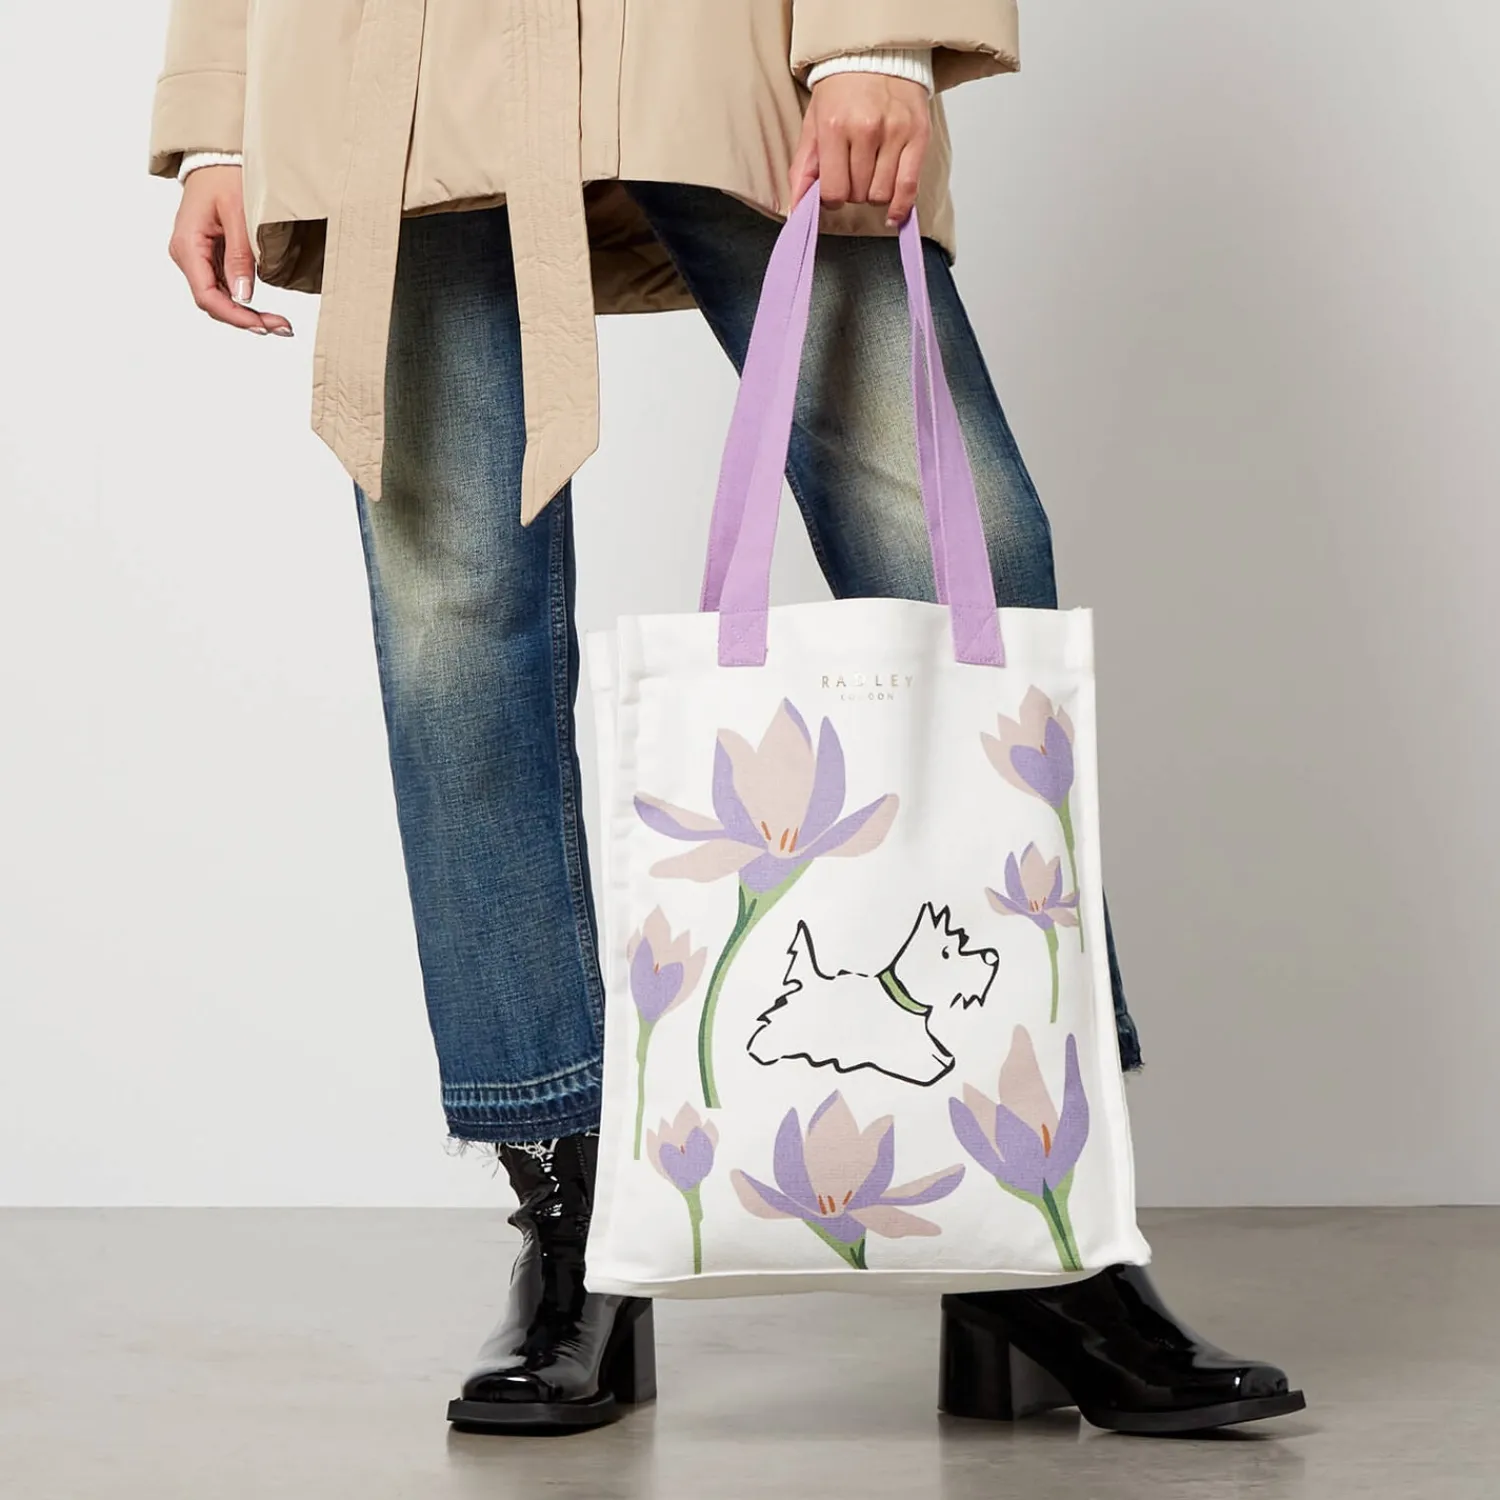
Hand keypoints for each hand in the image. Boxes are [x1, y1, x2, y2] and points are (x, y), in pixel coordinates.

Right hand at [168, 165, 293, 335]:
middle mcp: (187, 255)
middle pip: (213, 302)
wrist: (218, 157)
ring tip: (279, 323)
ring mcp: (196, 257)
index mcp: (187, 245)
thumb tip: (243, 296)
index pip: (207, 296)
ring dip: (247, 314)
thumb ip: (240, 255)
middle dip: (246, 319)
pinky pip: (224, 287)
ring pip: (219, 298)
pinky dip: (244, 301)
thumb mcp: (238, 213)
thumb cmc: (226, 176)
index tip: (264, 326)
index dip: (235, 317)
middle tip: (283, 327)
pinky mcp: (208, 256)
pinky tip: (266, 309)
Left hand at [789, 72, 931, 226]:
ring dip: (874, 194)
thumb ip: (802, 169)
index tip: (834, 189)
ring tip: (872, 174)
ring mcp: (895, 132)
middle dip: (853, 192)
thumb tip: (796, 210)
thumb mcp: (813, 124)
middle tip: (854, 172)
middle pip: (858, 195)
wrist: (877, 55)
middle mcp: (866, 129)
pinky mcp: (919, 135)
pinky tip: (893, 214)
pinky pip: (909, 187)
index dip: (832, 198)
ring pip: (882, 194)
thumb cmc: (842, 91)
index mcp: (835, 126)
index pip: (834, 191)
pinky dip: (900, 206)